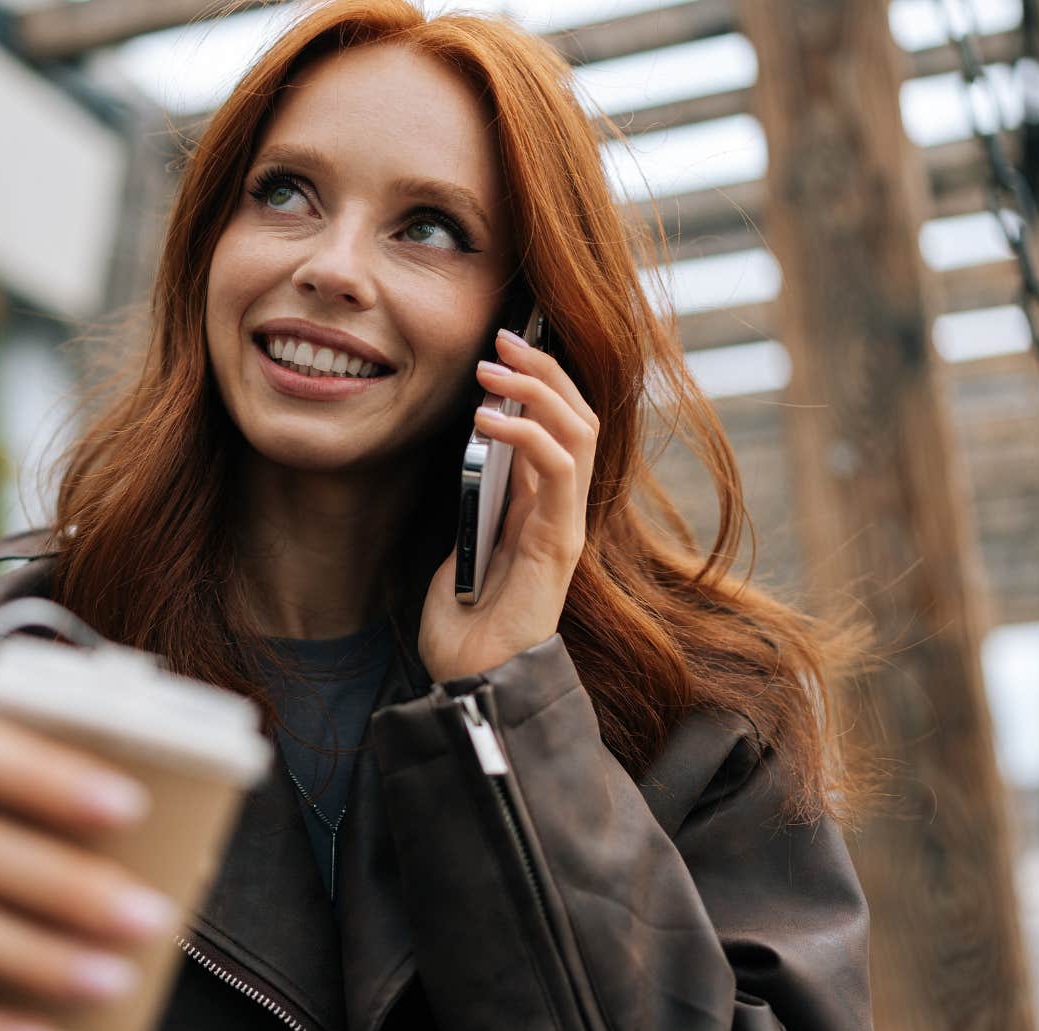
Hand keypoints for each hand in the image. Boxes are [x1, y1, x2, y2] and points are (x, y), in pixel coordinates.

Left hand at [420, 329, 597, 683]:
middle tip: (503, 337)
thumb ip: (474, 508)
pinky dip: (526, 433)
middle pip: (578, 417)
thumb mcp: (459, 550)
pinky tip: (485, 420)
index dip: (538, 382)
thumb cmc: (462, 630)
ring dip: (538, 388)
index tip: (500, 348)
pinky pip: (559, 469)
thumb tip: (470, 462)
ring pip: (579, 430)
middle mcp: (561, 511)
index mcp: (539, 508)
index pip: (559, 427)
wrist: (471, 684)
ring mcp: (566, 525)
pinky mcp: (560, 543)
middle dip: (544, 368)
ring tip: (493, 366)